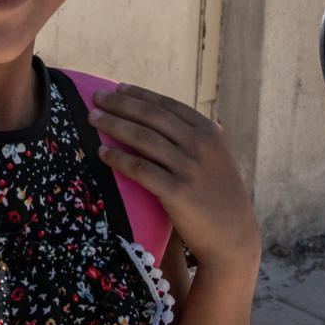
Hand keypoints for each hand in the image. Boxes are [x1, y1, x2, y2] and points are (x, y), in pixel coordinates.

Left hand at [89, 84, 261, 274]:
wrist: (232, 237)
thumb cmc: (218, 196)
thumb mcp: (215, 158)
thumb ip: (192, 137)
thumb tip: (156, 118)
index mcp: (210, 132)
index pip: (168, 105)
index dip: (140, 95)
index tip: (118, 88)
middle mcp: (201, 145)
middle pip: (151, 117)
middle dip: (120, 103)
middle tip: (95, 96)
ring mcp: (190, 168)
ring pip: (143, 138)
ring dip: (113, 124)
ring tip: (92, 118)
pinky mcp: (178, 192)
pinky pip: (141, 169)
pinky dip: (119, 158)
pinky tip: (102, 153)